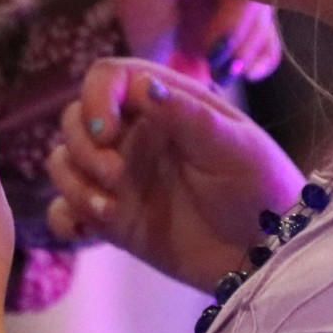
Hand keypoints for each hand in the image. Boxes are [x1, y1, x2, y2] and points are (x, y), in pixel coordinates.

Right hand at [46, 58, 302, 290]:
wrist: (268, 254)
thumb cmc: (261, 187)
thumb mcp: (235, 146)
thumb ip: (187, 115)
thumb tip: (141, 86)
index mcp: (164, 104)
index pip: (109, 78)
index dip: (96, 97)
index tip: (106, 131)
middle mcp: (135, 135)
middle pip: (76, 118)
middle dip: (83, 146)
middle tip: (115, 176)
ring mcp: (121, 177)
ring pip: (64, 161)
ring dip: (73, 182)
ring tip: (107, 210)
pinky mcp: (115, 219)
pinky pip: (66, 211)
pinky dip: (66, 218)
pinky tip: (88, 231)